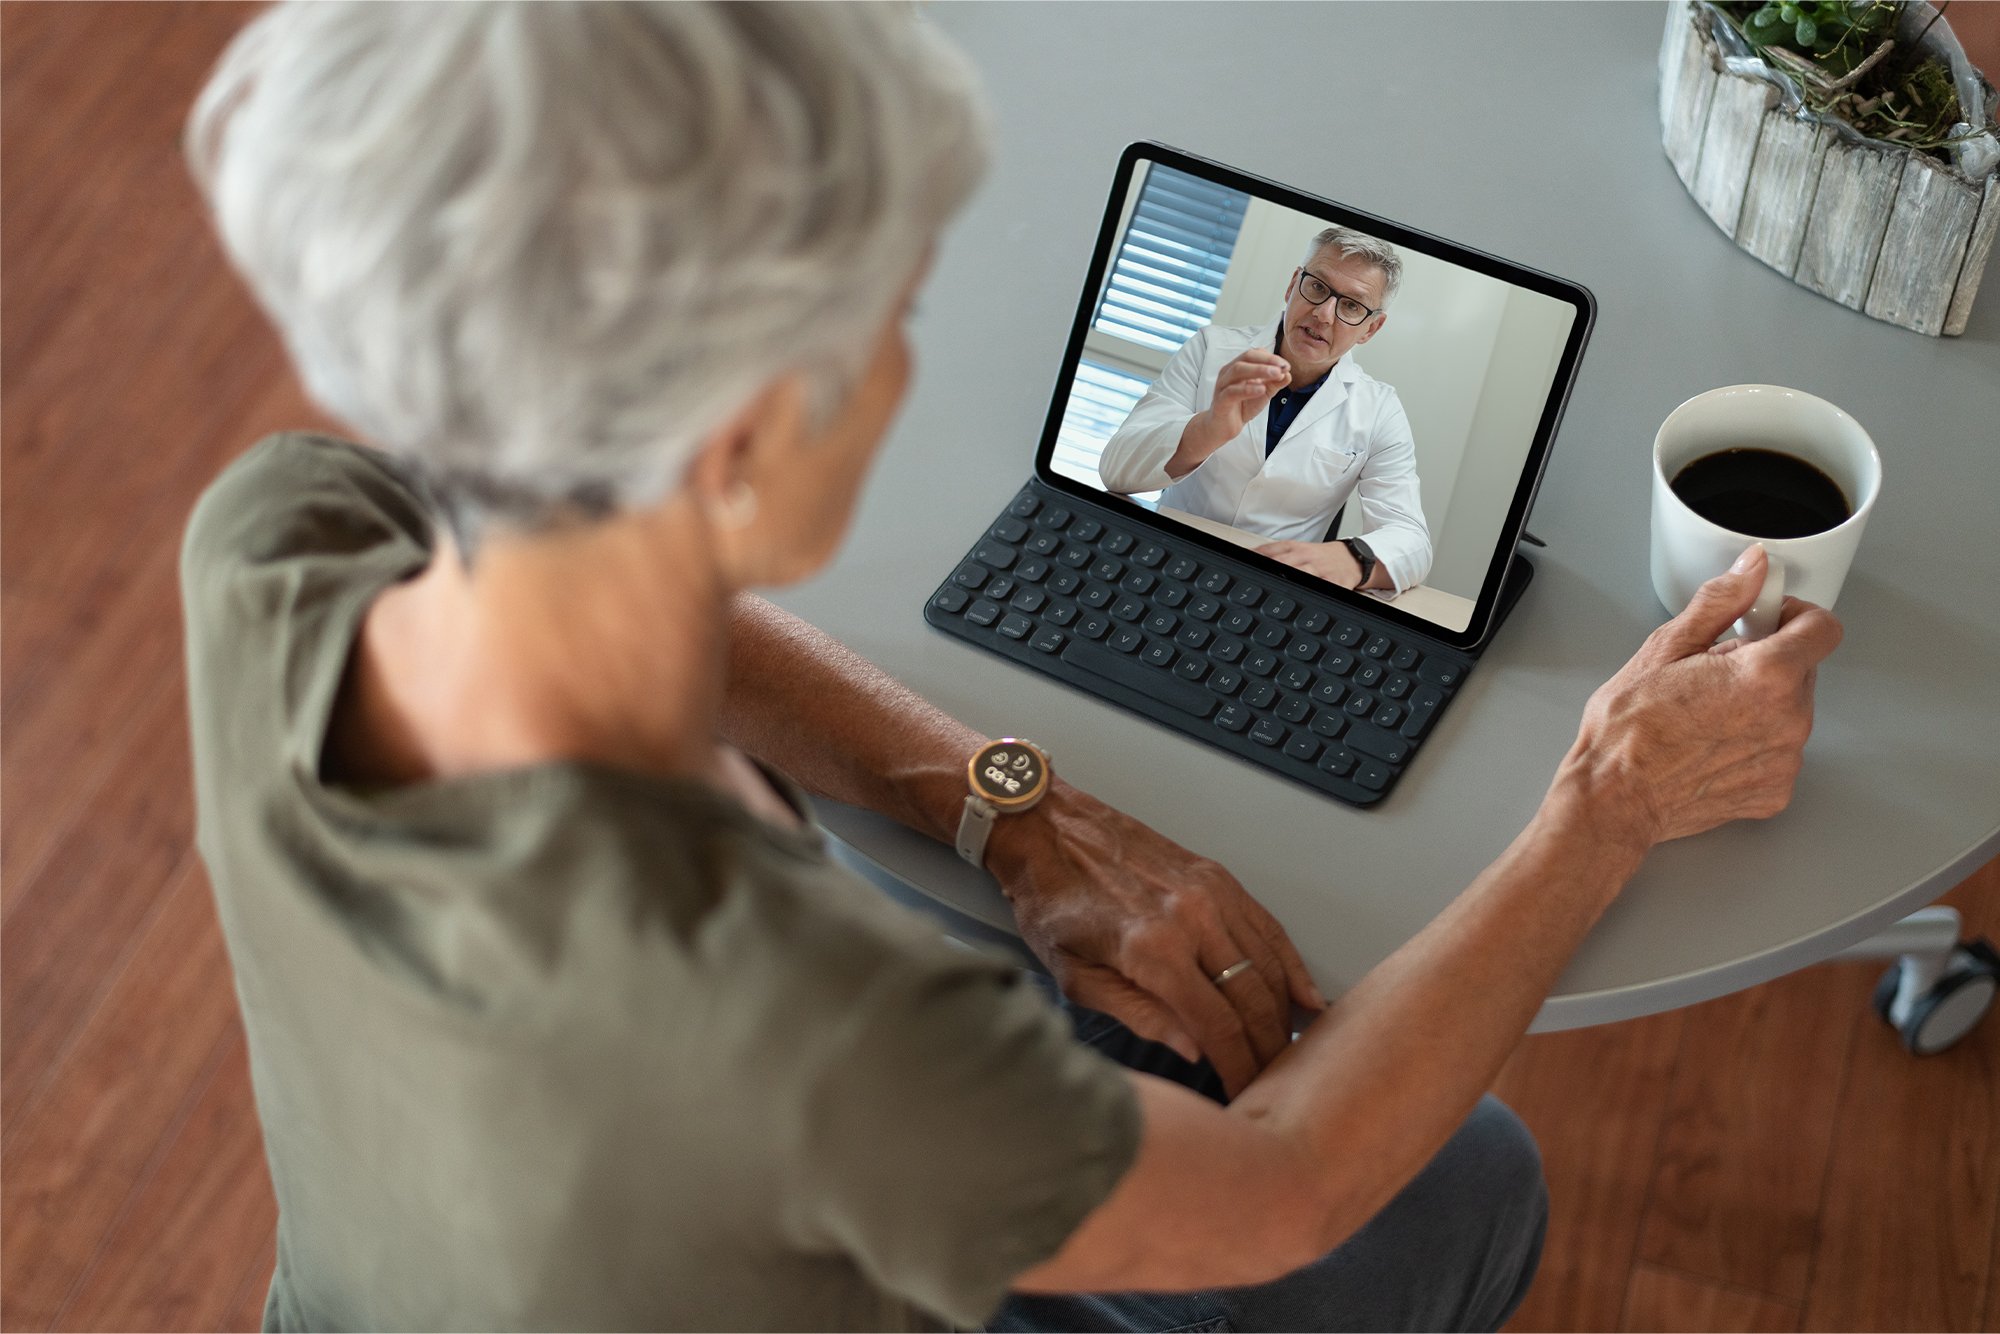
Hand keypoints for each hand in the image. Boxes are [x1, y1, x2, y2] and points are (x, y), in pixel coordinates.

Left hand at [984, 781, 1324, 1096]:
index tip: (1244, 1093)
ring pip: (1269, 965)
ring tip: (1286, 1049)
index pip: (1216, 1026)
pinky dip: (1290, 964)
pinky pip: (1268, 927)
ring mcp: (1211, 894)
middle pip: (1252, 999)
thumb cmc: (1051, 900)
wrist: (1048, 830)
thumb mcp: (1075, 976)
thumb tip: (1193, 1049)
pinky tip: (1305, 995)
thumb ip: (1139, 1015)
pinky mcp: (1218, 878)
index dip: (1237, 1067)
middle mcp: (1191, 919)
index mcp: (1151, 949)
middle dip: (1268, 1048)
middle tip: (1272, 1081)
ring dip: (1283, 1012)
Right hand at [1176, 351, 1291, 468]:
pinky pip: (1232, 391)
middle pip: (1246, 357)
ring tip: (1275, 374)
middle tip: (1283, 366)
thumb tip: (1288, 374)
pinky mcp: (1220, 401)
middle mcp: (1229, 373)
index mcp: (1238, 367)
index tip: (1286, 365)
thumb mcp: (1263, 393)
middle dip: (1266, 360)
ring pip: (1238, 370)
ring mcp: (1223, 385)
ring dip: (1259, 370)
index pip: (1254, 354)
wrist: (1224, 427)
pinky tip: (1261, 389)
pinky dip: (1248, 389)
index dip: (1271, 357)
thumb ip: (1274, 383)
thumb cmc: (1241, 406)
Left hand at [1254, 538, 1364, 588]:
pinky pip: (1325, 588)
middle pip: (1283, 561)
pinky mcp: (1335, 582)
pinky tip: (1305, 598)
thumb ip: (1276, 555)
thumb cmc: (1322, 557)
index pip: (1271, 550)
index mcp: (1296, 548)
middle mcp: (1307, 557)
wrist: (1352, 558)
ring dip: (1290, 577)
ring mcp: (1321, 570)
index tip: (1243, 562)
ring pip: (1303, 572)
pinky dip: (1316, 592)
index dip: (1255, 556)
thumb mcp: (1300, 550)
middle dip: (1269, 568)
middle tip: (1254, 579)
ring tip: (1275, 588)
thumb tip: (1250, 560)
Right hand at [1558, 545, 1842, 848]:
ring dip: (1760, 706)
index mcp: (1766, 675)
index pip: (1823, 628)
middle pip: (1802, 671)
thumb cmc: (1628, 730)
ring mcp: (1785, 759)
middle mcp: (1789, 719)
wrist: (1614, 798)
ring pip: (1789, 713)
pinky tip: (1710, 747)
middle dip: (1766, 664)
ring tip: (1705, 716)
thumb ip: (1722, 601)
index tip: (1767, 622)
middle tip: (1713, 675)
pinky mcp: (1775, 791)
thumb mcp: (1666, 647)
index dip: (1795, 617)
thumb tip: (1753, 568)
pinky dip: (1753, 746)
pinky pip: (1777, 753)